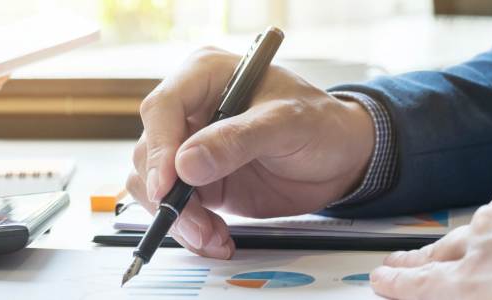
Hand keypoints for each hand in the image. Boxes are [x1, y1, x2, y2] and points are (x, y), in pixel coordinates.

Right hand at [125, 47, 376, 258]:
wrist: (341, 158)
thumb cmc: (320, 123)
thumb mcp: (286, 124)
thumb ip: (237, 140)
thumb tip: (186, 164)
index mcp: (205, 76)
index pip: (162, 108)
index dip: (159, 148)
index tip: (166, 186)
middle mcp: (189, 110)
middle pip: (150, 151)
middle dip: (169, 195)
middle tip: (198, 224)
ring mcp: (190, 147)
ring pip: (153, 184)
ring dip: (178, 217)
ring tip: (212, 236)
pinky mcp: (196, 181)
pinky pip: (175, 206)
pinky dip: (190, 228)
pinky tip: (216, 239)